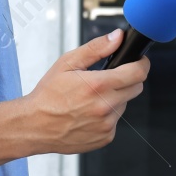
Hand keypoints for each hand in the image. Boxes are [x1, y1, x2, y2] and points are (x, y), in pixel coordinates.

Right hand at [21, 30, 150, 155]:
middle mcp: (105, 107)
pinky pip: (115, 121)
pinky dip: (106, 116)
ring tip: (90, 99)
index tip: (138, 61)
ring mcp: (106, 125)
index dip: (141, 64)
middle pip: (136, 88)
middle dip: (127, 80)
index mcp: (98, 85)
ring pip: (124, 105)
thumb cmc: (48, 94)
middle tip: (107, 79)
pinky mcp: (105, 138)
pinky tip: (88, 113)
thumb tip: (118, 37)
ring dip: (114, 99)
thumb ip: (96, 48)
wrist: (34, 125)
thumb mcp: (67, 63)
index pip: (137, 73)